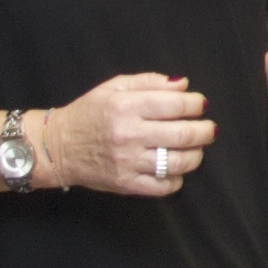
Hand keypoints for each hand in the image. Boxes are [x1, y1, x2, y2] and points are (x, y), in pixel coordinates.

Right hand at [41, 73, 211, 196]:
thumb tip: (183, 84)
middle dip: (205, 130)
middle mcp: (129, 134)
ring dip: (196, 155)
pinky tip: (175, 169)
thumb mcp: (114, 87)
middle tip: (209, 129)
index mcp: (126, 106)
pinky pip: (163, 186)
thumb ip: (150, 82)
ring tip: (196, 149)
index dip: (196, 104)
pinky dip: (177, 179)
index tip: (201, 105)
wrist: (58, 147)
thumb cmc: (89, 113)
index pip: (175, 104)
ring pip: (178, 162)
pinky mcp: (126, 184)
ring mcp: (128, 162)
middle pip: (183, 134)